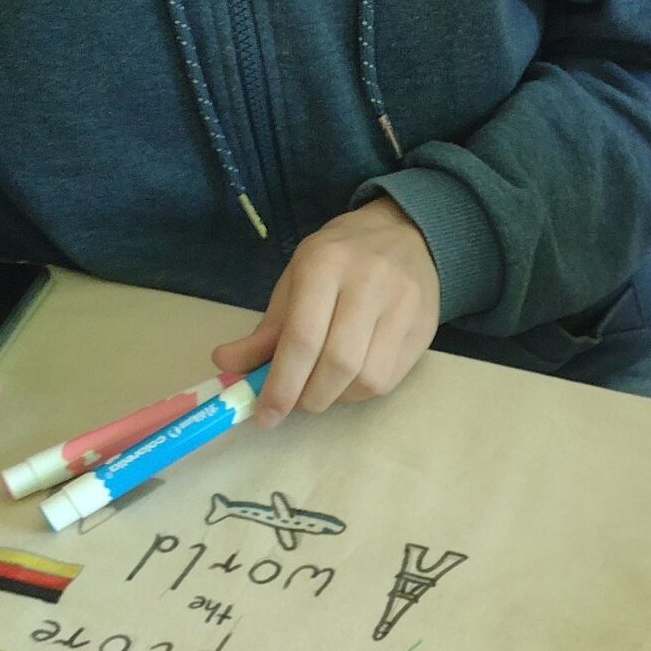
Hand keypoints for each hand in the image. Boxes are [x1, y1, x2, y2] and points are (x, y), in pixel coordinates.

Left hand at [213, 198, 440, 425]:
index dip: (281, 384)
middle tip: (296, 404)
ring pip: (367, 378)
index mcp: (324, 263)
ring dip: (337, 398)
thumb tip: (226, 365)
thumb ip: (265, 329)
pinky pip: (389, 380)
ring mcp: (402, 306)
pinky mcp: (424, 329)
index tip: (267, 414)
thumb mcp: (296, 283)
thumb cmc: (340, 262)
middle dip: (310, 396)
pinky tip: (350, 381)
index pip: (302, 337)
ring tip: (324, 389)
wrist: (405, 236)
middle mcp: (368, 282)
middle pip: (337, 363)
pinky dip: (361, 392)